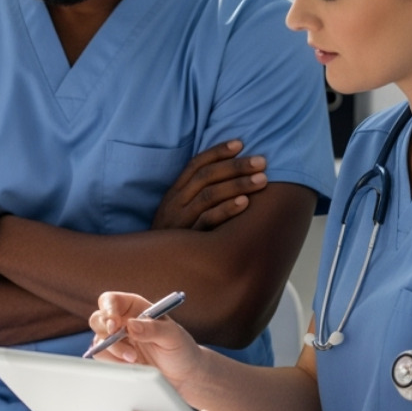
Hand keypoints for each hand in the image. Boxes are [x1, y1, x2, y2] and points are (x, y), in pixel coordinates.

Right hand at [87, 291, 204, 390]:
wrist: (184, 375)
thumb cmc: (181, 349)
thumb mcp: (172, 336)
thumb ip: (152, 329)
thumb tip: (131, 326)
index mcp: (135, 308)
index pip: (111, 300)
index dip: (108, 309)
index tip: (114, 324)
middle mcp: (123, 321)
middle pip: (98, 319)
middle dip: (106, 331)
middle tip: (118, 339)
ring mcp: (117, 340)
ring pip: (99, 340)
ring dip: (114, 350)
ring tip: (134, 358)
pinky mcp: (115, 358)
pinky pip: (102, 357)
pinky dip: (113, 362)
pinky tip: (131, 364)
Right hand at [151, 140, 267, 230]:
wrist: (149, 266)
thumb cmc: (174, 237)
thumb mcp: (179, 213)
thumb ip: (196, 196)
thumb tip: (228, 177)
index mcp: (174, 193)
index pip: (196, 165)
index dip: (217, 152)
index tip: (240, 143)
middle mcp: (176, 202)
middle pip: (206, 176)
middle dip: (235, 166)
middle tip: (261, 161)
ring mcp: (180, 219)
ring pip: (209, 195)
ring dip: (237, 184)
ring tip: (262, 179)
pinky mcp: (187, 237)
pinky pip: (207, 220)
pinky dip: (226, 210)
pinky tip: (245, 203)